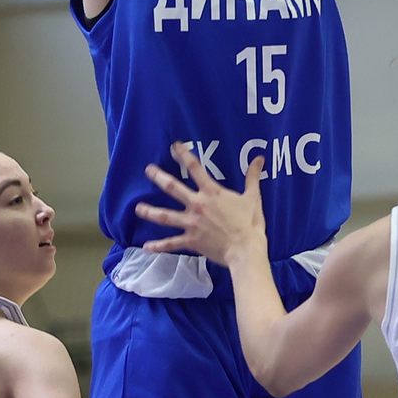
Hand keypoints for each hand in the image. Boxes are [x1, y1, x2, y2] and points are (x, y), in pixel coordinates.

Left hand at [136, 144, 267, 264]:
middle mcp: (197, 205)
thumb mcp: (253, 197)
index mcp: (211, 193)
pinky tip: (147, 247)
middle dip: (159, 177)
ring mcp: (191, 223)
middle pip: (173, 188)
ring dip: (150, 211)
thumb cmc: (250, 224)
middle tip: (148, 170)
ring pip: (165, 216)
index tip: (174, 146)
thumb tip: (259, 158)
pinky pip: (172, 243)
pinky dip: (159, 246)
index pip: (195, 168)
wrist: (245, 250)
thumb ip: (252, 177)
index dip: (184, 155)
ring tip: (138, 208)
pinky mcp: (191, 241)